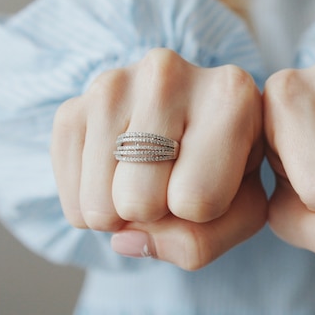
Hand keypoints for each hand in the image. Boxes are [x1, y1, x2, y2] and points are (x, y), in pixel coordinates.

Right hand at [51, 49, 266, 269]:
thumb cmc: (225, 170)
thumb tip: (125, 241)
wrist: (187, 128)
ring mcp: (112, 85)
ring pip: (100, 206)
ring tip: (149, 181)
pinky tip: (120, 179)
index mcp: (230, 93)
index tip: (213, 181)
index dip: (203, 213)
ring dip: (123, 216)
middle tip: (173, 184)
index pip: (197, 198)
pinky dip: (94, 208)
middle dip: (157, 215)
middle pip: (140, 202)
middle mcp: (167, 73)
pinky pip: (72, 197)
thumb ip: (201, 241)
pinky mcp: (72, 107)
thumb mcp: (242, 210)